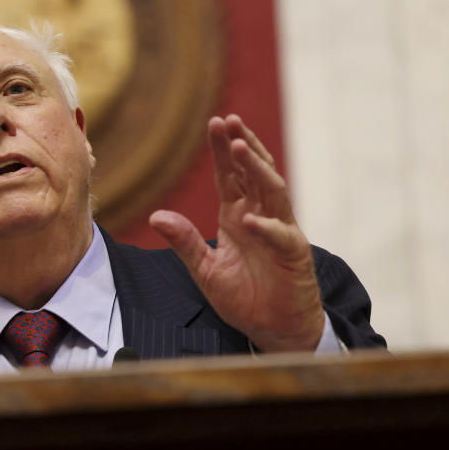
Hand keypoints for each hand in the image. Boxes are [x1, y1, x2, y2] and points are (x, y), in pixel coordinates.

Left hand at [149, 115, 323, 351]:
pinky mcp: (294, 254)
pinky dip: (265, 227)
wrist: (274, 329)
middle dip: (241, 144)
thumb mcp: (204, 268)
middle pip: (252, 172)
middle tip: (227, 120)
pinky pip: (280, 235)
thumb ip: (184, 241)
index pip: (229, 174)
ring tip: (240, 148)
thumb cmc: (244, 296)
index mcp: (236, 214)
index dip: (222, 149)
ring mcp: (280, 231)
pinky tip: (249, 221)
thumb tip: (155, 216)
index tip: (214, 122)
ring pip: (272, 191)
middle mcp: (259, 215)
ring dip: (256, 168)